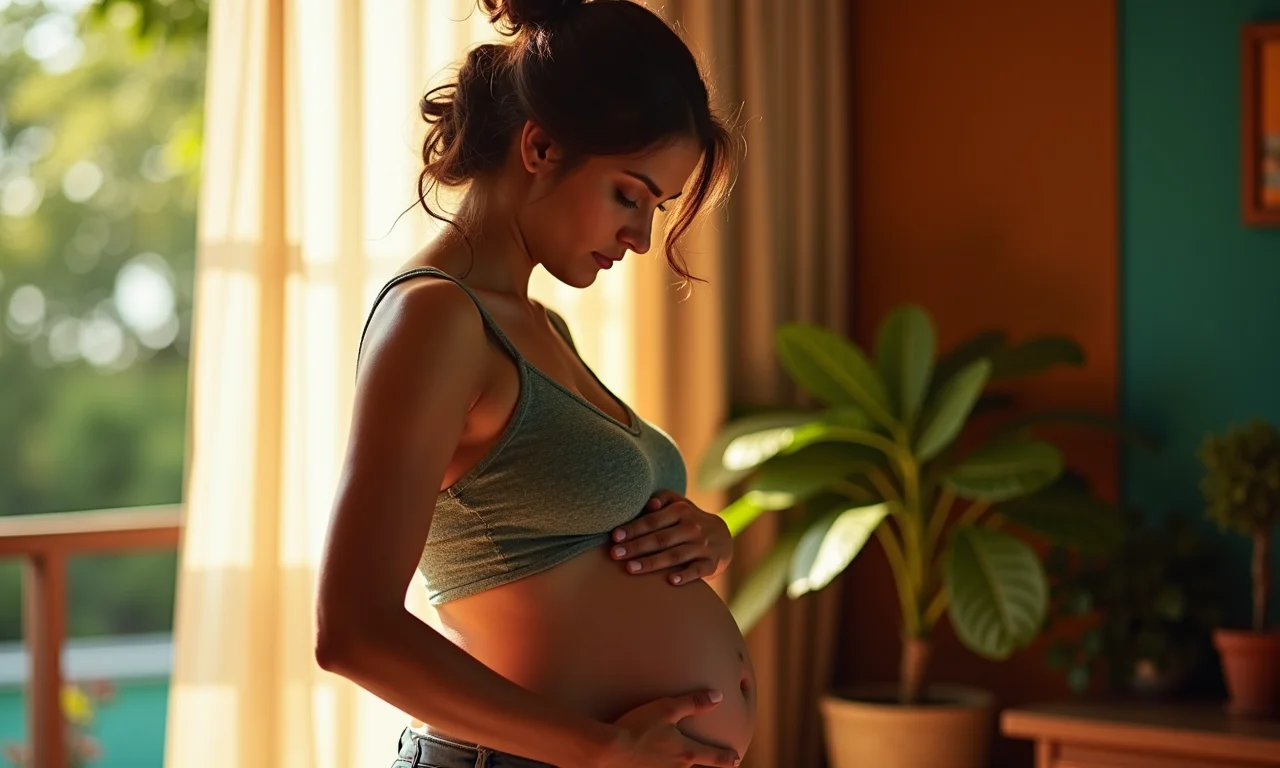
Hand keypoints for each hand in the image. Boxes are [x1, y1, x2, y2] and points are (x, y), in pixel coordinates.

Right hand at [601, 690, 740, 767]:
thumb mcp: (666, 709)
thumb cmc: (637, 727)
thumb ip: (693, 703)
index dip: (726, 757)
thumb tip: (718, 697)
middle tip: (725, 766)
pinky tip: (658, 766)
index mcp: (685, 752)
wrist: (609, 751)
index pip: (713, 757)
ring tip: (687, 764)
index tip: (736, 758)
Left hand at [610, 490, 732, 585]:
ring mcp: (703, 546)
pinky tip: (671, 581)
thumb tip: (648, 504)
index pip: (653, 521)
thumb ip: (662, 499)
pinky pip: (698, 570)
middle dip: (636, 547)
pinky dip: (686, 575)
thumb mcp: (678, 503)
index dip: (633, 529)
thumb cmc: (689, 519)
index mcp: (681, 511)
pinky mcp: (711, 563)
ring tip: (630, 568)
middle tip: (615, 554)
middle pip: (661, 539)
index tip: (615, 537)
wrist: (723, 537)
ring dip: (652, 562)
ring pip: (675, 555)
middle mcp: (692, 528)